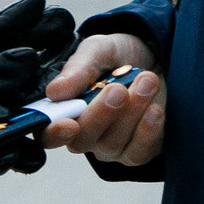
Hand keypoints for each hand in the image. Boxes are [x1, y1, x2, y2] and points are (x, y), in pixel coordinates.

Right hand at [41, 32, 163, 166]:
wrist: (154, 56)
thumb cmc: (117, 56)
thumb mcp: (98, 50)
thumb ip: (77, 69)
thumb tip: (54, 92)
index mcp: (64, 110)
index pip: (48, 134)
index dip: (54, 133)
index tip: (69, 124)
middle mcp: (84, 133)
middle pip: (82, 141)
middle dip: (101, 115)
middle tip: (118, 88)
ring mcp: (110, 146)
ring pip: (112, 144)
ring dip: (131, 113)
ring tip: (146, 80)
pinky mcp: (138, 150)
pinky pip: (139, 153)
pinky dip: (148, 132)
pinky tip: (155, 109)